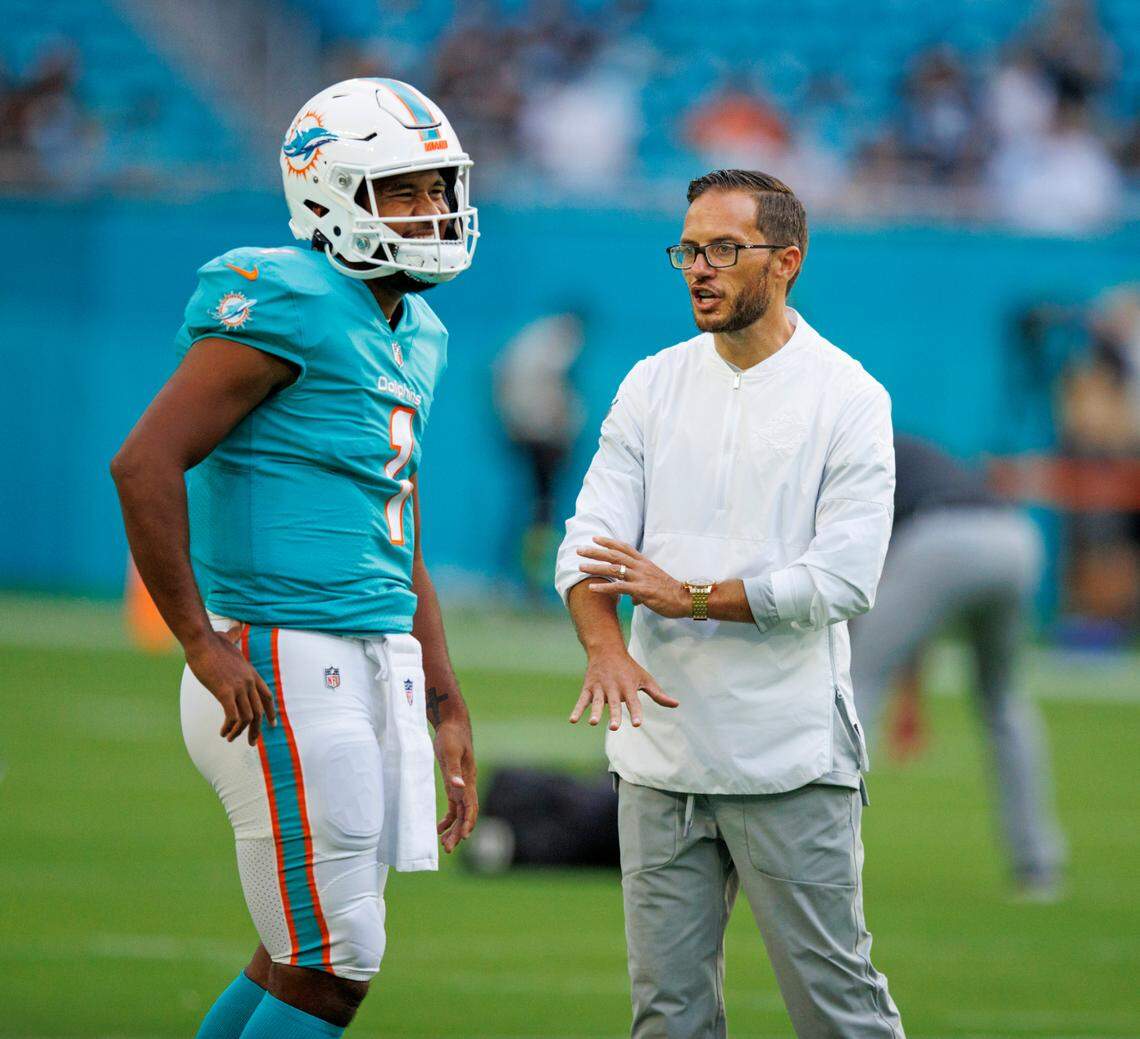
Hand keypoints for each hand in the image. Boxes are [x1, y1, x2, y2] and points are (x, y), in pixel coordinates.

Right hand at [185, 625, 275, 744]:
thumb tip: (235, 626)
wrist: (202, 641)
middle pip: (259, 711)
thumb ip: (234, 636)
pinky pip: (233, 716)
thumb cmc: (212, 640)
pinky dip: (229, 727)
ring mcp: (239, 687)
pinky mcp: (225, 692)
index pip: (268, 696)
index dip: (271, 712)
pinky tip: (222, 732)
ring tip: (230, 738)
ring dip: (240, 731)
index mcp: (251, 673)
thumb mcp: (228, 639)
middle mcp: (249, 681)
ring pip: (247, 717)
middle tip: (252, 742)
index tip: (271, 725)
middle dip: (256, 729)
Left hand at [434, 719, 478, 852]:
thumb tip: (458, 788)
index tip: (463, 837)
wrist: (452, 723)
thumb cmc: (451, 736)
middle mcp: (467, 785)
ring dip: (454, 829)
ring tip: (444, 845)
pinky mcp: (453, 782)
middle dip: (459, 832)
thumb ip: (453, 770)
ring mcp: (461, 785)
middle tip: (448, 849)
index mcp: (469, 779)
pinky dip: (449, 819)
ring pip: (460, 813)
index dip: (468, 822)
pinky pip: (454, 806)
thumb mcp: (450, 751)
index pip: (471, 806)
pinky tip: (439, 828)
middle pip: (466, 814)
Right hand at [570, 646, 678, 729]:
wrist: (607, 649)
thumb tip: (676, 704)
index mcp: (629, 687)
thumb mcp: (645, 678)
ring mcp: (600, 688)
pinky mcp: (588, 688)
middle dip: (615, 715)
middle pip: (615, 704)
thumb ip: (658, 694)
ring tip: (593, 723)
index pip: (634, 702)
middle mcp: (614, 688)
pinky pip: (582, 700)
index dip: (636, 713)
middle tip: (615, 727)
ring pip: (598, 702)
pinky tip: (573, 720)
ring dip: (595, 712)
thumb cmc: (629, 668)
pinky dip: (577, 709)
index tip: (638, 724)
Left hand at [577, 537, 690, 618]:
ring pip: (614, 569)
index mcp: (644, 562)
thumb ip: (640, 588)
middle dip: (595, 551)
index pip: (624, 548)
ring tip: (580, 567)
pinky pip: (619, 588)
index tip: (595, 538)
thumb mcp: (654, 584)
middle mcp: (640, 567)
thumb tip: (634, 600)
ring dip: (595, 567)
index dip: (609, 542)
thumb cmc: (669, 592)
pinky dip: (604, 587)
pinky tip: (592, 588)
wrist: (684, 599)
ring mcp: (640, 578)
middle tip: (579, 549)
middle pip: (614, 555)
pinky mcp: (641, 590)